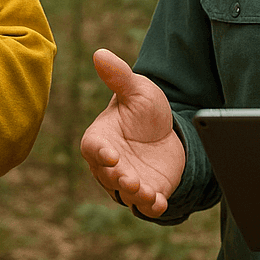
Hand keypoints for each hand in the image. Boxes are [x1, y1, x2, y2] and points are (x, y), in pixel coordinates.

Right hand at [79, 49, 184, 216]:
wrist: (167, 131)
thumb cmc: (143, 108)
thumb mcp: (136, 89)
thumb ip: (118, 76)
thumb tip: (100, 53)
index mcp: (100, 138)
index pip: (93, 148)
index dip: (99, 152)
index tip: (110, 155)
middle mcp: (109, 164)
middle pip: (107, 174)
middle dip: (118, 177)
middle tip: (129, 177)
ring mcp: (127, 179)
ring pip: (125, 192)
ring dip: (134, 194)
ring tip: (145, 191)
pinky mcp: (147, 191)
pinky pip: (145, 204)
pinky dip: (151, 206)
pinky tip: (159, 203)